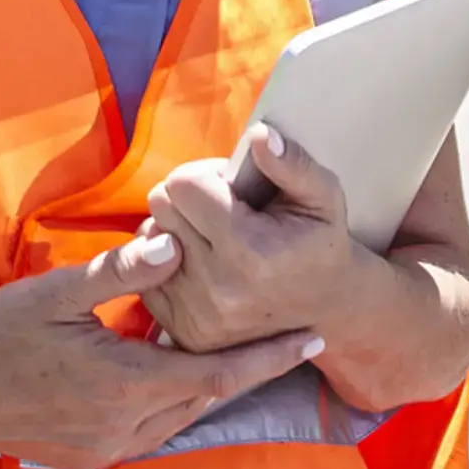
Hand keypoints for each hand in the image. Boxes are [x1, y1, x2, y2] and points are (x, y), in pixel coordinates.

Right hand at [0, 238, 321, 468]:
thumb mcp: (55, 293)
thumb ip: (119, 271)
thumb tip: (175, 246)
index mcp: (127, 383)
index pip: (218, 372)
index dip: (268, 355)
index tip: (312, 338)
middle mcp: (126, 426)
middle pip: (207, 398)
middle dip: (250, 370)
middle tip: (289, 340)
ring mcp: (107, 448)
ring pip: (179, 418)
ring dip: (208, 388)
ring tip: (238, 356)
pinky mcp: (87, 458)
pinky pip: (147, 433)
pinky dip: (169, 405)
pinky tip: (168, 380)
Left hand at [135, 126, 374, 355]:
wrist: (324, 309)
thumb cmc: (319, 242)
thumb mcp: (323, 197)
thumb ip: (292, 164)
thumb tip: (260, 135)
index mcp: (250, 251)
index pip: (181, 184)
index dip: (205, 176)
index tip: (231, 189)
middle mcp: (218, 289)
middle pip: (161, 206)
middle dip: (188, 199)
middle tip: (223, 211)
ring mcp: (197, 316)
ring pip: (147, 239)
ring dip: (174, 230)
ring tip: (213, 239)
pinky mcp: (183, 332)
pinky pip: (144, 274)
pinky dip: (166, 263)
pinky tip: (201, 266)